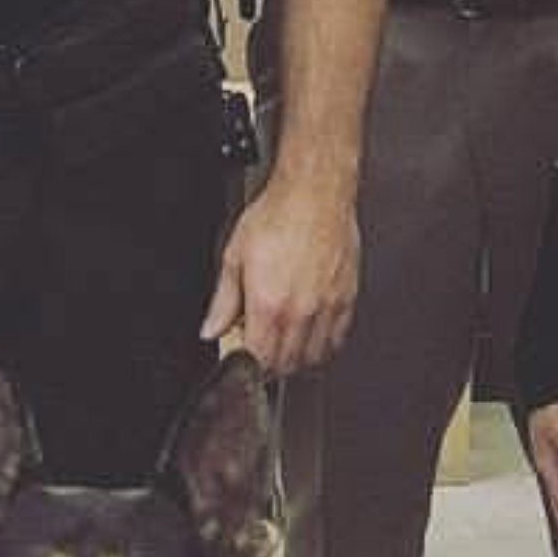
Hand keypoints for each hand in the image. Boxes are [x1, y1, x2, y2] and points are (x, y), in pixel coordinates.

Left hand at [201, 179, 359, 375]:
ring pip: (314, 357)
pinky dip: (324, 345)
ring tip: (285, 342)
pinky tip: (312, 333)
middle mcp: (300, 310)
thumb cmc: (278, 215)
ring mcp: (326, 307)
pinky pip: (338, 339)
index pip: (259, 359)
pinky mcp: (346, 298)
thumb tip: (211, 329)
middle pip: (286, 363)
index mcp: (268, 304)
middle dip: (270, 363)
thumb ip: (222, 301)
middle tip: (261, 345)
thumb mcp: (235, 256)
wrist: (315, 193)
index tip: (243, 351)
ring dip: (297, 358)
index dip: (248, 363)